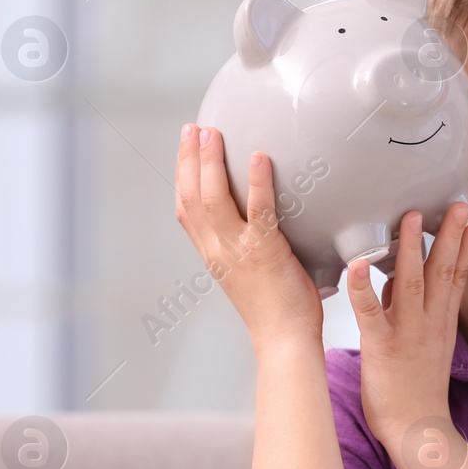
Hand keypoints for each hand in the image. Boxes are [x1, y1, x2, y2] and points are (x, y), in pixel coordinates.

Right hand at [175, 123, 323, 347]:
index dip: (182, 177)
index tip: (186, 149)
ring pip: (214, 199)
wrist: (284, 339)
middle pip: (191, 197)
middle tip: (194, 128)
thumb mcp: (251, 274)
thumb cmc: (277, 310)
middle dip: (189, 159)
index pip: (186, 211)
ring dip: (210, 163)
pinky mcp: (265, 253)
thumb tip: (269, 222)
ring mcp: (238, 251)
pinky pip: (259, 211)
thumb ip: (250, 247)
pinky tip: (259, 158)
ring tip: (214, 133)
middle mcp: (218, 251)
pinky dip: (257, 183)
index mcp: (213, 256)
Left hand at [346, 202, 467, 443]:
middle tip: (458, 205)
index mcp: (441, 320)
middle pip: (443, 271)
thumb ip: (419, 309)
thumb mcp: (429, 343)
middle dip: (451, 236)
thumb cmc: (416, 386)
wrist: (416, 428)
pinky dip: (363, 288)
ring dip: (411, 249)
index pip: (459, 275)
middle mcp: (429, 321)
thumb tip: (405, 278)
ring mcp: (407, 332)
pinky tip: (357, 264)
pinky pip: (370, 312)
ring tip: (412, 217)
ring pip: (410, 283)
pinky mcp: (381, 346)